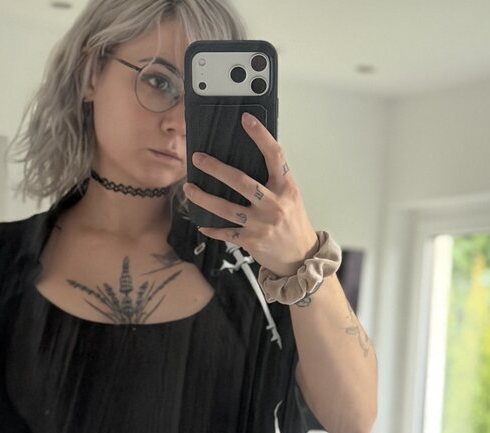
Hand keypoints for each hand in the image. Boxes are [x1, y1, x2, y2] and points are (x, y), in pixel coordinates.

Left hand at [183, 112, 318, 277]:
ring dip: (204, 198)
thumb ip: (274, 179)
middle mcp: (273, 204)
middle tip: (197, 159)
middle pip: (240, 181)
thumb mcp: (290, 196)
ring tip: (189, 189)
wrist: (300, 256)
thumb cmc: (293, 222)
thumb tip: (251, 157)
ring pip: (226, 209)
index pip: (274, 155)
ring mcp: (260, 224)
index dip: (261, 136)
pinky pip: (226, 233)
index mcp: (285, 187)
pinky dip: (212, 229)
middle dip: (215, 169)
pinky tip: (201, 223)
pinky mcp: (251, 240)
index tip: (246, 119)